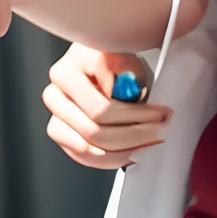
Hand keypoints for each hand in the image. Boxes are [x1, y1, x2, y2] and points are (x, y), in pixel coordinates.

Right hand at [45, 44, 173, 169]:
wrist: (96, 66)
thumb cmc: (110, 62)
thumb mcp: (122, 57)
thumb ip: (126, 74)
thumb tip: (131, 93)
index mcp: (66, 71)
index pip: (101, 108)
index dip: (136, 116)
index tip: (162, 114)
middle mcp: (54, 94)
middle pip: (95, 132)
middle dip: (134, 135)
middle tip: (159, 129)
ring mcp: (55, 117)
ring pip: (90, 149)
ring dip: (124, 151)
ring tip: (148, 142)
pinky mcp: (60, 134)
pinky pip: (84, 158)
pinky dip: (111, 160)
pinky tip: (131, 151)